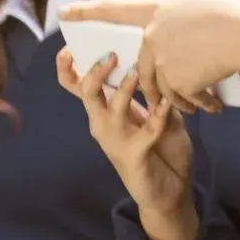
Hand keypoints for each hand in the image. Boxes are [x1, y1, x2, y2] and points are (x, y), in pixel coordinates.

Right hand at [58, 46, 199, 239]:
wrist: (170, 192)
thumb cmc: (163, 150)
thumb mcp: (160, 116)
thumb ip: (154, 95)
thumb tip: (156, 65)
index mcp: (107, 112)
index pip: (79, 87)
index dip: (69, 68)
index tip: (69, 46)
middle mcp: (105, 125)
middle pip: (88, 94)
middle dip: (95, 72)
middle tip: (110, 54)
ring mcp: (117, 142)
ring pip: (111, 110)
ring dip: (124, 89)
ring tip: (137, 72)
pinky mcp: (134, 157)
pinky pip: (144, 133)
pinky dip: (156, 117)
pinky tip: (167, 106)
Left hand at [64, 0, 239, 110]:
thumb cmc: (238, 12)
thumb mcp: (201, 0)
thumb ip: (175, 13)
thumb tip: (167, 20)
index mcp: (157, 9)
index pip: (112, 10)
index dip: (86, 12)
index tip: (63, 13)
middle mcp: (152, 34)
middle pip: (143, 64)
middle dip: (155, 79)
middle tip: (173, 85)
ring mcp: (162, 59)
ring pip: (159, 87)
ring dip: (179, 96)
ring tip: (201, 98)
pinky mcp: (176, 82)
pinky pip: (180, 100)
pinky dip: (197, 105)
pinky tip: (213, 105)